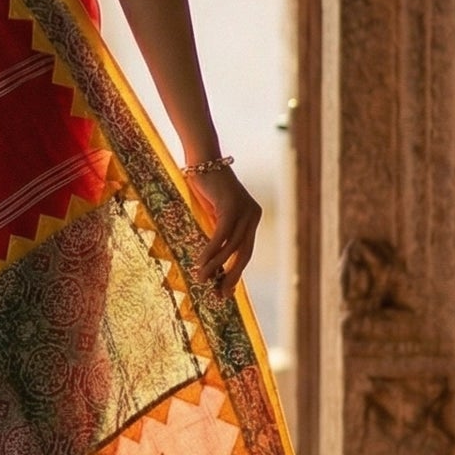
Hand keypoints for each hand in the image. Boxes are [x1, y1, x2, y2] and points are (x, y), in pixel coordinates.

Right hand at [184, 161, 261, 294]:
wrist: (202, 160)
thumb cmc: (204, 187)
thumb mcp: (214, 214)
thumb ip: (219, 233)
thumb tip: (211, 261)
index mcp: (252, 218)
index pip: (246, 252)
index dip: (235, 273)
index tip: (224, 291)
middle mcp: (253, 215)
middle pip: (244, 254)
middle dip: (231, 276)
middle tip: (219, 295)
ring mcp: (244, 210)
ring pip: (232, 247)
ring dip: (216, 266)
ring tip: (202, 279)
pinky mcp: (231, 206)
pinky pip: (221, 235)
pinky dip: (211, 251)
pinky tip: (201, 262)